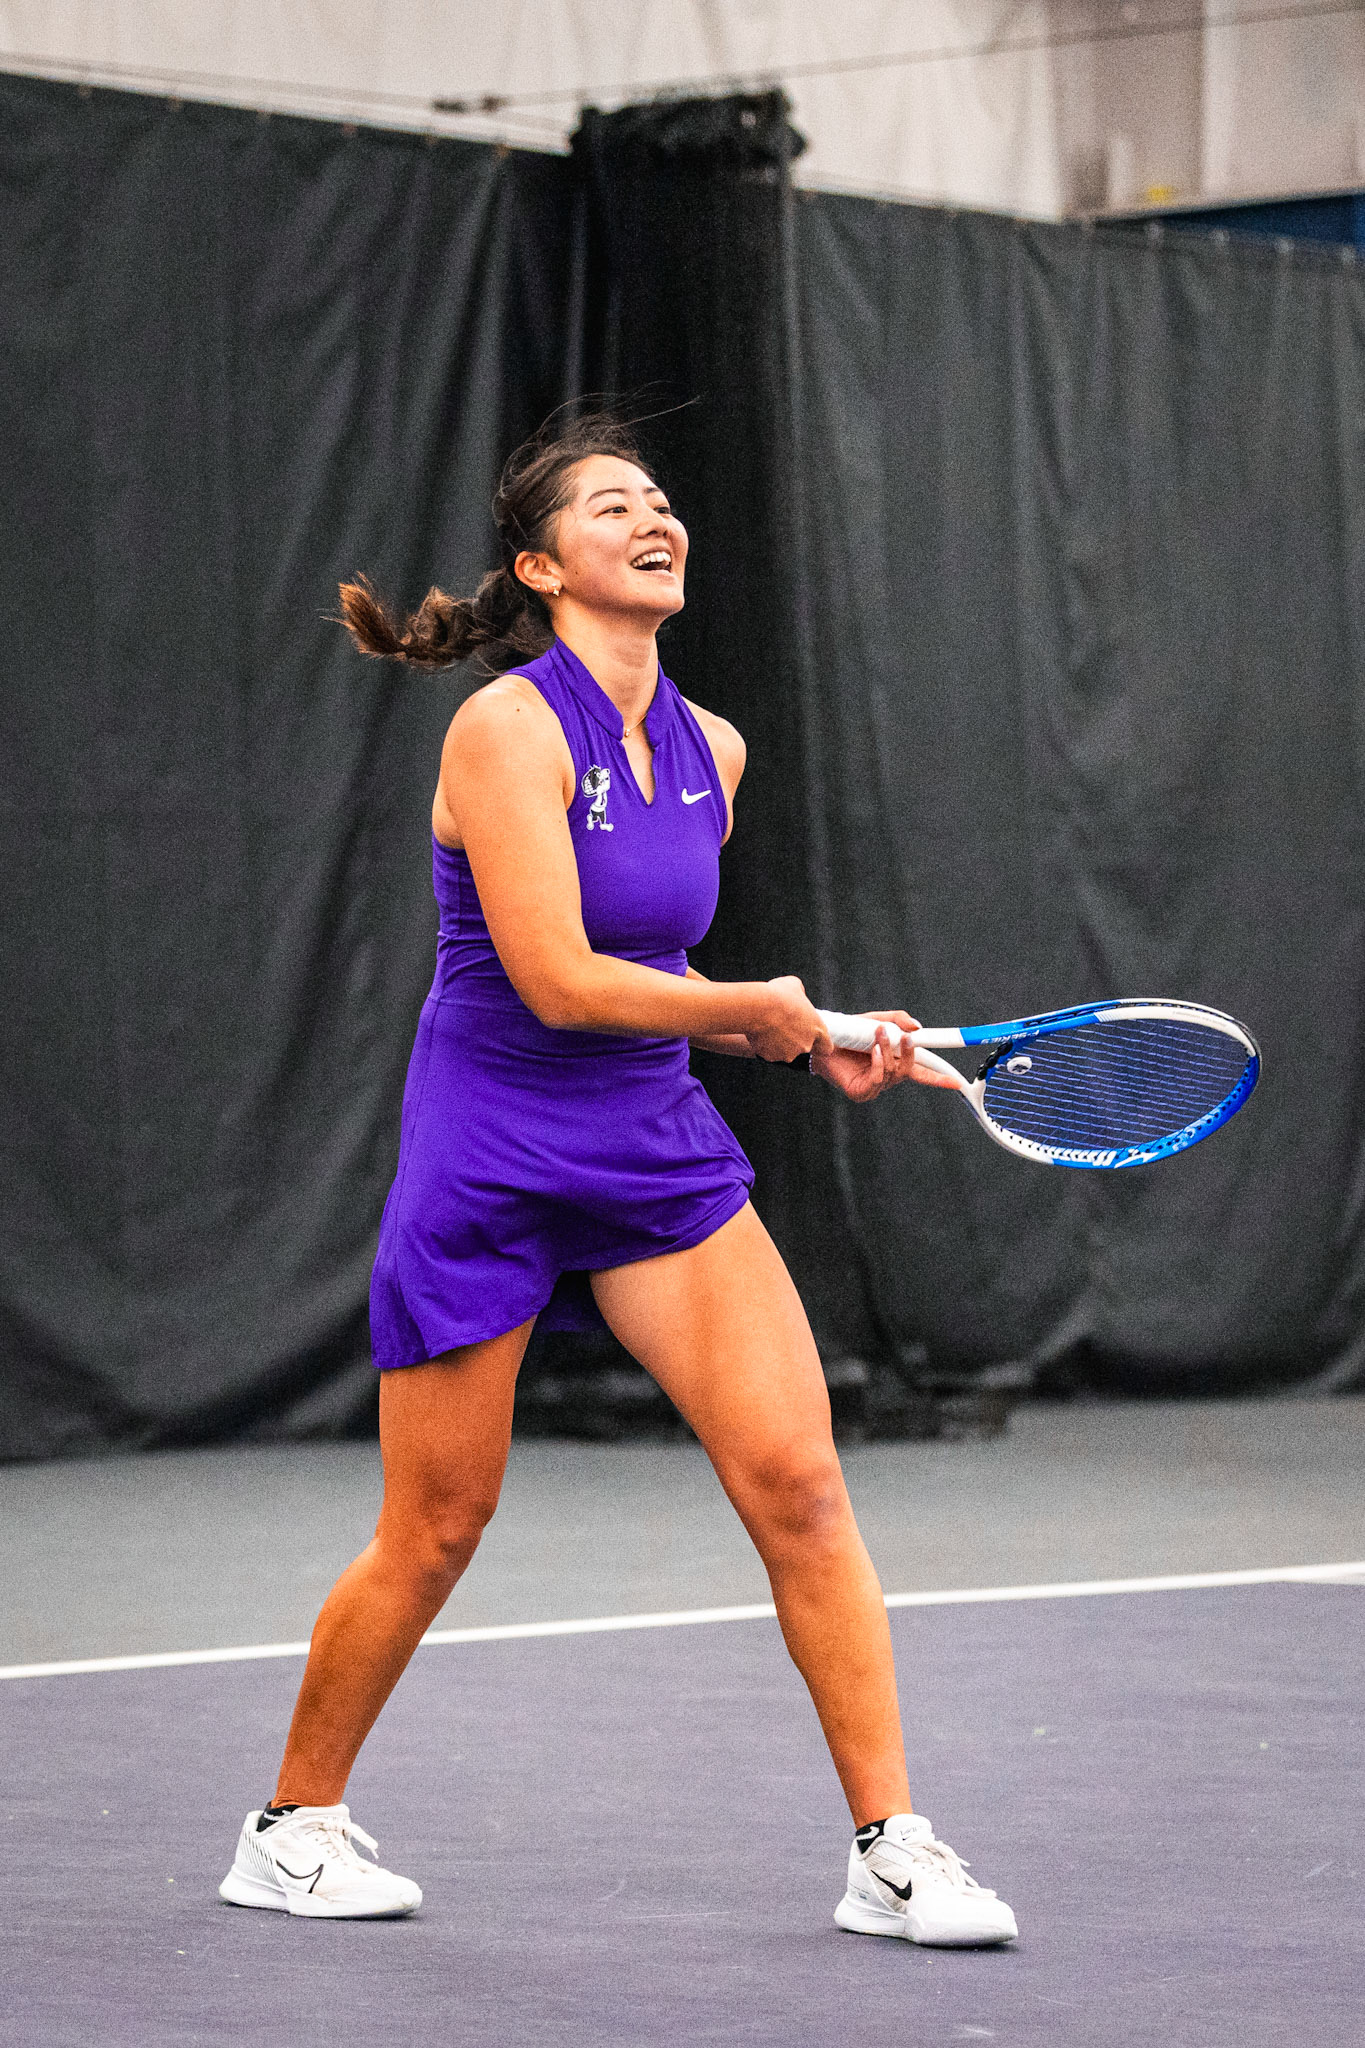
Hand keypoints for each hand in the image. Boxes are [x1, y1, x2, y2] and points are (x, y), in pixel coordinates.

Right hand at [745, 975, 832, 1063]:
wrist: (758, 1008)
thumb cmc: (778, 995)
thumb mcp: (794, 985)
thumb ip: (800, 995)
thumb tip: (797, 997)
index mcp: (816, 1028)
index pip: (826, 1048)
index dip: (820, 1045)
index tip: (814, 1042)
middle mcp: (805, 1045)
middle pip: (803, 1047)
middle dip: (794, 1040)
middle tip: (783, 1025)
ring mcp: (788, 1053)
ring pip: (785, 1051)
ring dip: (779, 1042)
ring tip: (768, 1025)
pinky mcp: (772, 1057)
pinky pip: (769, 1052)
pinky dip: (765, 1045)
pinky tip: (760, 1031)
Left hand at [810, 1011, 961, 1102]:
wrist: (820, 1040)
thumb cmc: (849, 1033)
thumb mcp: (876, 1019)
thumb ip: (897, 1020)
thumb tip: (917, 1027)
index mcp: (894, 1061)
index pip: (922, 1072)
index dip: (940, 1078)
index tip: (957, 1083)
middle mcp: (886, 1076)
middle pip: (910, 1071)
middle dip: (911, 1054)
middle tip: (907, 1038)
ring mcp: (874, 1086)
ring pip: (893, 1072)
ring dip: (888, 1051)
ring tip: (878, 1033)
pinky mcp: (861, 1092)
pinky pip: (877, 1079)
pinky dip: (878, 1063)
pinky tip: (872, 1052)